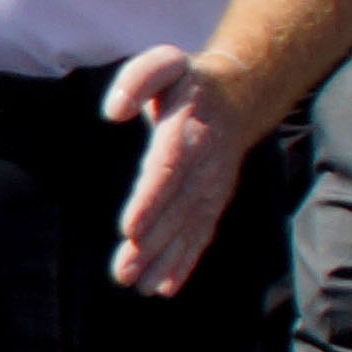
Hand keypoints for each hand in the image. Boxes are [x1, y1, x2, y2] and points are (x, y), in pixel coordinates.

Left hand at [101, 48, 251, 295]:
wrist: (238, 97)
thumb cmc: (186, 82)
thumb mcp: (163, 64)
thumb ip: (137, 80)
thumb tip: (114, 111)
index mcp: (186, 132)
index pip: (167, 170)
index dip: (150, 201)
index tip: (130, 229)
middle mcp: (202, 166)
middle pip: (175, 210)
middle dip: (151, 244)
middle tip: (124, 272)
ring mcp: (210, 187)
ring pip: (187, 229)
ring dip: (165, 261)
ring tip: (140, 287)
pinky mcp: (212, 201)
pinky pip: (200, 234)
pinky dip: (185, 262)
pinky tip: (165, 287)